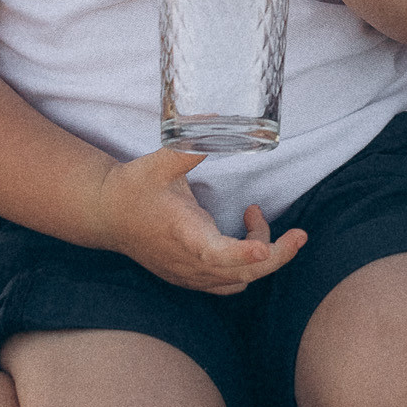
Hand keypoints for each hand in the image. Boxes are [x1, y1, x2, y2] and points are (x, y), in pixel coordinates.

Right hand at [90, 148, 305, 293]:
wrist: (106, 216)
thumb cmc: (133, 188)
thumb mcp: (158, 163)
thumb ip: (189, 146)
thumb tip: (217, 123)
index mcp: (183, 234)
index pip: (216, 253)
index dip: (243, 253)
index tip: (265, 247)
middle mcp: (189, 262)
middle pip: (243, 274)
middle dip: (277, 255)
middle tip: (300, 234)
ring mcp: (190, 275)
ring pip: (240, 280)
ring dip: (260, 255)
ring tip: (253, 215)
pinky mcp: (190, 278)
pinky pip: (230, 283)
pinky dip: (246, 265)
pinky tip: (245, 238)